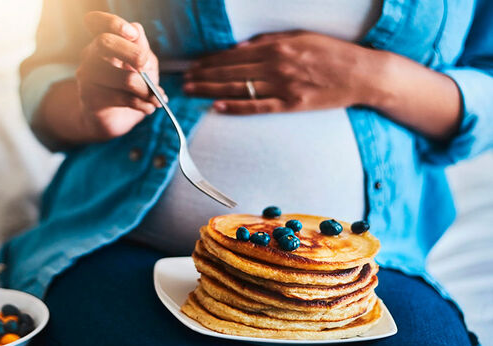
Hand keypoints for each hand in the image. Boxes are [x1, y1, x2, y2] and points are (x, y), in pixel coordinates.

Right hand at [76, 11, 163, 139]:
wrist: (115, 118)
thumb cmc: (130, 87)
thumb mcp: (143, 65)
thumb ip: (141, 47)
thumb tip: (136, 31)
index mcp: (104, 41)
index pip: (97, 21)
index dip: (113, 23)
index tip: (132, 34)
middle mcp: (90, 55)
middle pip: (106, 42)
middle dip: (133, 53)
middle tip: (146, 66)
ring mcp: (87, 76)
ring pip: (123, 78)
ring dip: (146, 90)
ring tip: (156, 99)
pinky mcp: (89, 97)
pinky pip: (122, 98)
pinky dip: (142, 104)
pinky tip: (148, 108)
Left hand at [183, 31, 385, 113]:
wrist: (362, 74)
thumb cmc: (332, 53)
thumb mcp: (301, 36)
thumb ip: (269, 41)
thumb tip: (240, 48)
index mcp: (277, 46)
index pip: (235, 55)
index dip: (211, 61)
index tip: (194, 65)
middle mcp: (276, 65)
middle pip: (231, 71)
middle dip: (204, 75)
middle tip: (184, 80)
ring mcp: (283, 86)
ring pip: (238, 88)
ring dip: (211, 89)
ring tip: (192, 91)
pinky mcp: (291, 104)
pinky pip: (257, 106)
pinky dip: (235, 106)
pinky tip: (216, 106)